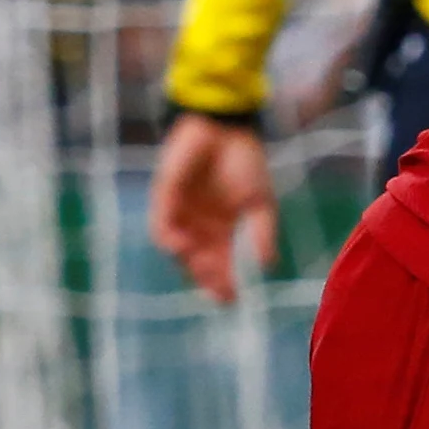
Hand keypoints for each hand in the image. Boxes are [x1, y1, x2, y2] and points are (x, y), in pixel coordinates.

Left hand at [150, 112, 280, 303]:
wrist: (225, 129)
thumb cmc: (245, 163)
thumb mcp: (262, 203)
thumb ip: (262, 234)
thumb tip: (267, 267)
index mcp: (223, 230)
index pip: (222, 265)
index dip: (226, 283)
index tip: (234, 299)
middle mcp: (200, 228)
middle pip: (199, 264)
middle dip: (208, 280)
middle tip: (219, 290)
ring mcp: (181, 215)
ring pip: (179, 251)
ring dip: (189, 264)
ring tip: (204, 269)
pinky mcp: (164, 199)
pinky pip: (161, 227)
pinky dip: (170, 240)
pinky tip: (182, 246)